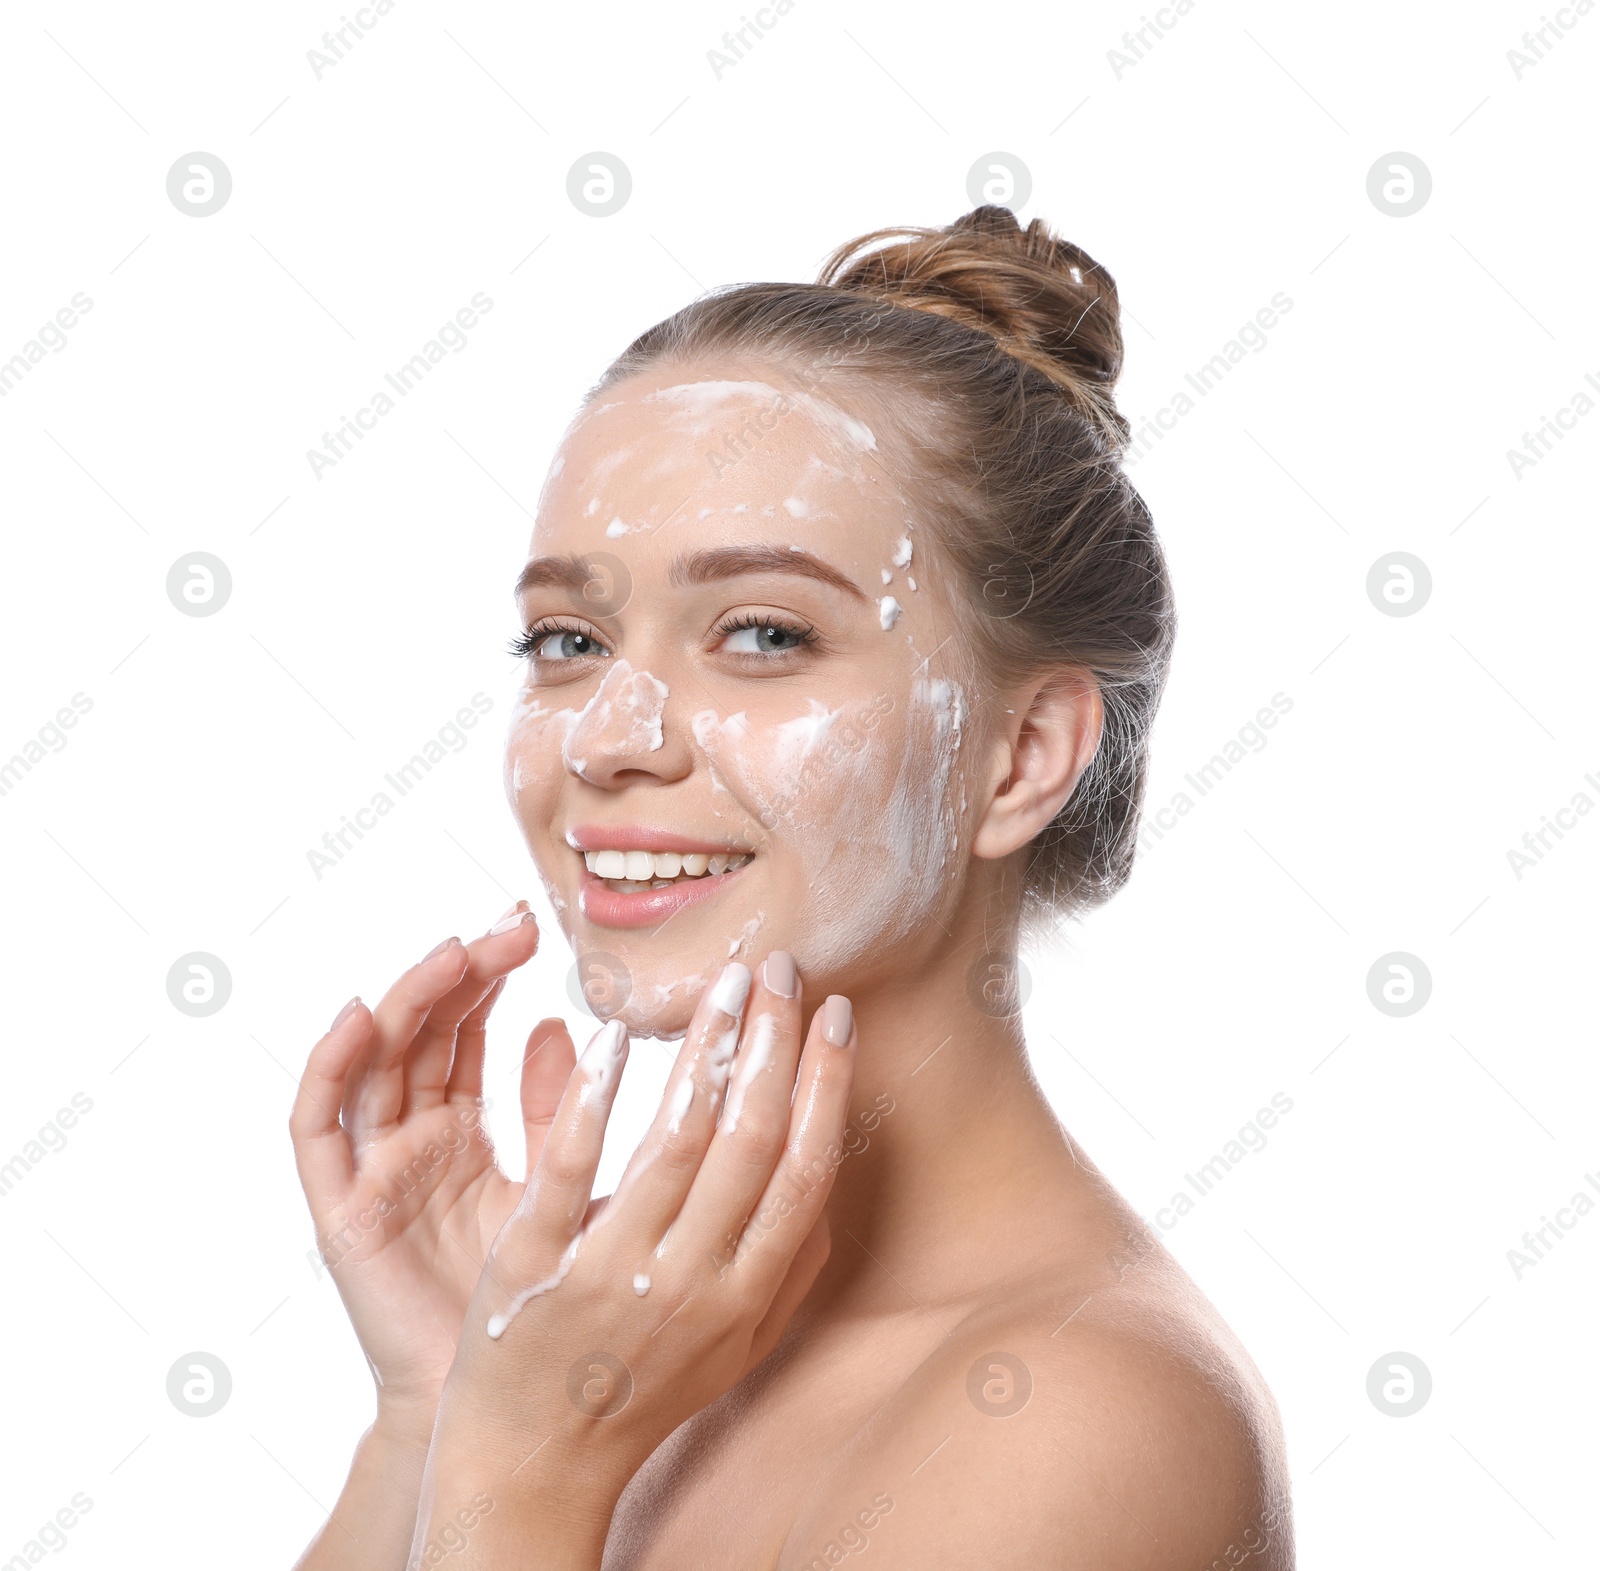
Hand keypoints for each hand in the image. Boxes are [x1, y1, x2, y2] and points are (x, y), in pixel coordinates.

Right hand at [290, 903, 576, 1420]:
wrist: (505, 1397)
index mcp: (458, 1129)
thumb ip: (554, 1109)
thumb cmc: (532, 1290)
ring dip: (406, 1000)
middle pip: (417, 1032)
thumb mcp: (554, 1181)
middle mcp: (407, 1139)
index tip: (531, 925)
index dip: (487, 975)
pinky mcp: (338, 1209)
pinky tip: (356, 1017)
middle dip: (457, 973)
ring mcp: (370, 1169)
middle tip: (507, 924)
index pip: (462, 1030)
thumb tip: (559, 1024)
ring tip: (454, 951)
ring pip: (373, 1061)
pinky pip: (318, 1129)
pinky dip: (328, 1068)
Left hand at [415, 952, 856, 1563]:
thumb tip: (831, 1182)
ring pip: (674, 1141)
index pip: (804, 1173)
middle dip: (775, 1043)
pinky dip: (593, 1095)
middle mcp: (689, 1285)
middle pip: (749, 1142)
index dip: (827, 1086)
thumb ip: (791, 1271)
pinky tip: (615, 1032)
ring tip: (724, 982)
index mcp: (745, 1298)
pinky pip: (569, 1168)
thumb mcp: (738, 1348)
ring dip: (706, 1049)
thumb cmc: (644, 1393)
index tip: (837, 1014)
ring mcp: (610, 1274)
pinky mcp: (533, 1265)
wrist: (535, 1467)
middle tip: (783, 967)